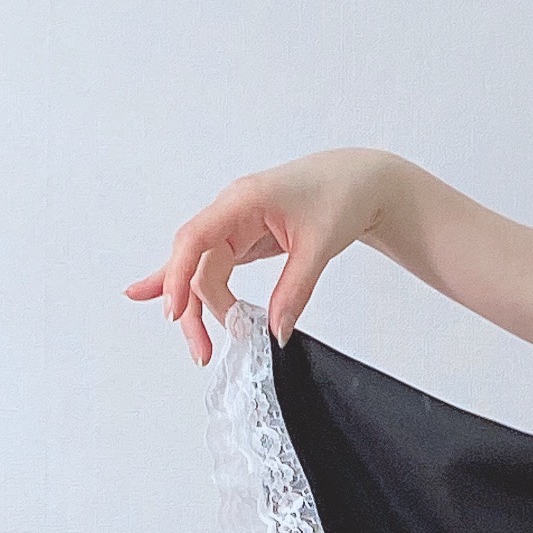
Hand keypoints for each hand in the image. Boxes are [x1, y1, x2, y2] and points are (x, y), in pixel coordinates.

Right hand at [126, 149, 401, 365]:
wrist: (356, 181)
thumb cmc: (338, 194)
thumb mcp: (319, 245)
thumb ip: (295, 289)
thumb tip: (276, 330)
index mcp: (242, 201)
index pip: (196, 239)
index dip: (179, 275)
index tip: (176, 310)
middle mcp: (230, 212)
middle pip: (195, 264)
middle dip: (194, 308)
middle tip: (202, 351)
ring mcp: (234, 226)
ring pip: (203, 271)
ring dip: (199, 308)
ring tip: (201, 347)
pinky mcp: (243, 239)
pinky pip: (215, 269)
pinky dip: (200, 291)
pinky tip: (177, 305)